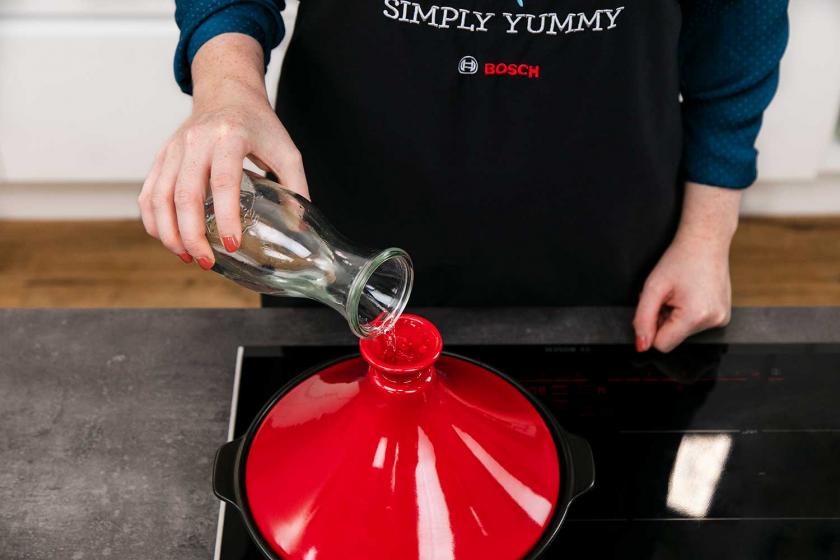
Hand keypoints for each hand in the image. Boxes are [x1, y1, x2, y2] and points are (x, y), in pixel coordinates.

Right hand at [138, 34, 308, 268]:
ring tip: (187, 256)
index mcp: (230, 138)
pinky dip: (153, 220)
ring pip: (160, 196)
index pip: (223, 181)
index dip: (225, 216)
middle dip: (192, 234)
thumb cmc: (259, 125)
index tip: (232, 244)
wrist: (227, 92)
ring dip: (169, 233)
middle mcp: (197, 141)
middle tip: (207, 261)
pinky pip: (149, 192)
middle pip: (185, 194)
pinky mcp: (162, 156)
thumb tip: (299, 227)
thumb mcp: (287, 150)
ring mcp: (175, 148)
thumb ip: (296, 187)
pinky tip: (168, 240)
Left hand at [633, 183, 741, 352]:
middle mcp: (713, 321)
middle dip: (665, 320)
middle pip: (673, 338)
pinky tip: (691, 294)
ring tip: (680, 293)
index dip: (652, 327)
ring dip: (675, 316)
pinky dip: (688, 314)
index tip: (656, 307)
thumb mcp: (652, 288)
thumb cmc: (679, 259)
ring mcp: (721, 320)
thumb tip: (641, 346)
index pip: (662, 345)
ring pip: (683, 332)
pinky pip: (696, 325)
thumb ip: (642, 319)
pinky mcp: (724, 316)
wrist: (705, 241)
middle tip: (669, 297)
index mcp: (695, 316)